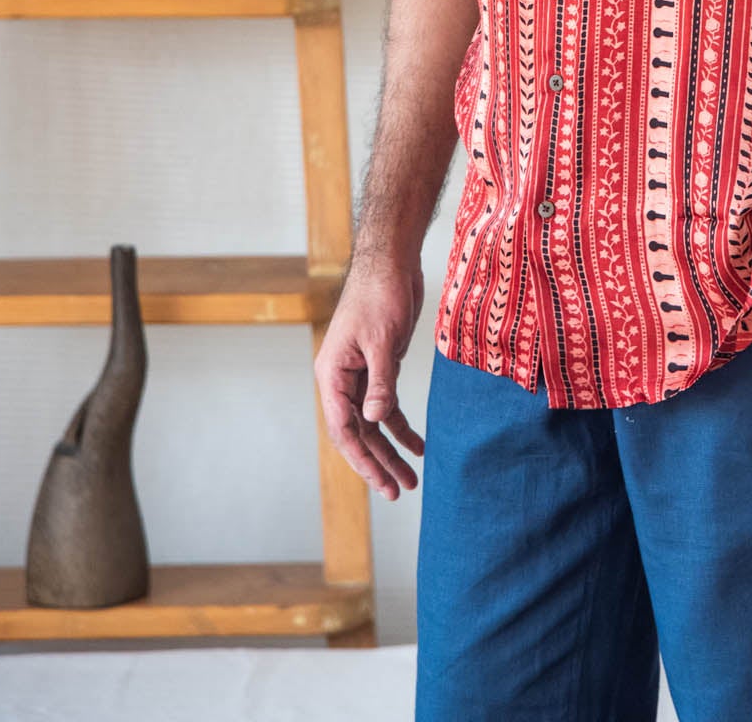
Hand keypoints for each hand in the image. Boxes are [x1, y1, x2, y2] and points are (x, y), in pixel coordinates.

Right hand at [314, 256, 426, 499]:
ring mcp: (361, 374)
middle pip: (358, 433)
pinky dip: (401, 426)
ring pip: (373, 423)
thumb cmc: (380, 293)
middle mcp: (342, 379)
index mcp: (332, 374)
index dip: (362, 459)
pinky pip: (388, 405)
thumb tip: (375, 420)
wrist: (392, 261)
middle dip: (378, 462)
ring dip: (392, 450)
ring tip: (412, 479)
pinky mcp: (381, 367)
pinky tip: (419, 445)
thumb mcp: (382, 340)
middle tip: (399, 491)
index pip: (343, 428)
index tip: (381, 483)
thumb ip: (380, 382)